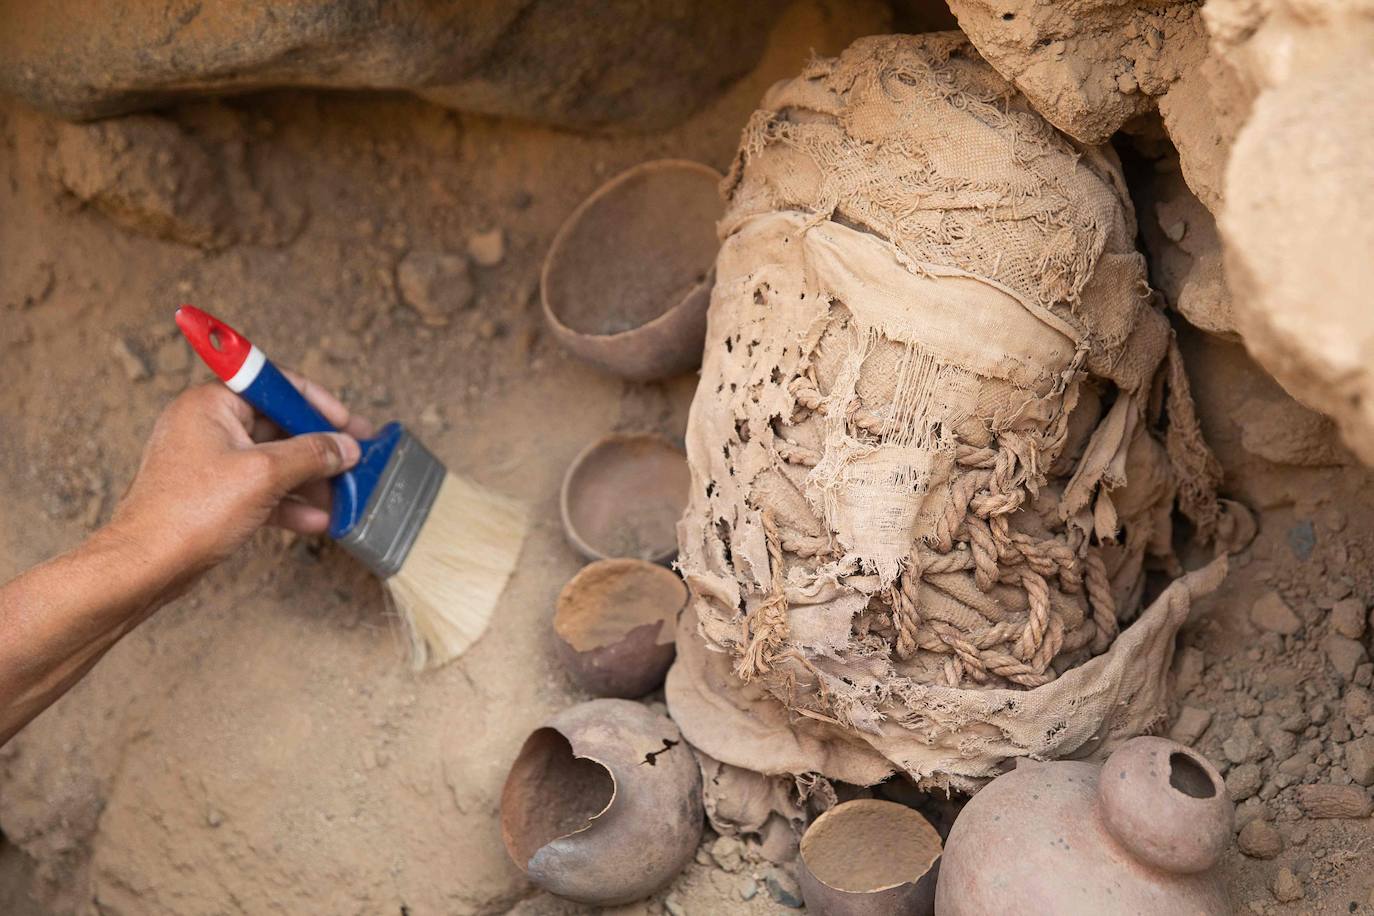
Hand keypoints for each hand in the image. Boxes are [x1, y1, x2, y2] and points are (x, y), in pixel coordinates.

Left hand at [107, 372, 370, 584]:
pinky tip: (317, 520)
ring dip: (310, 480)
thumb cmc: (189, 512)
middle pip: (278, 426)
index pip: (275, 385)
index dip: (317, 403)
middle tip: (355, 460)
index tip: (348, 423)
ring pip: (273, 461)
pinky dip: (289, 502)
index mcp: (212, 403)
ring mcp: (209, 461)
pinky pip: (261, 488)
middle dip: (319, 449)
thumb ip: (312, 454)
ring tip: (343, 496)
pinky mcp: (213, 494)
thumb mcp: (265, 474)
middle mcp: (208, 425)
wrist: (146, 566)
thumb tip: (346, 447)